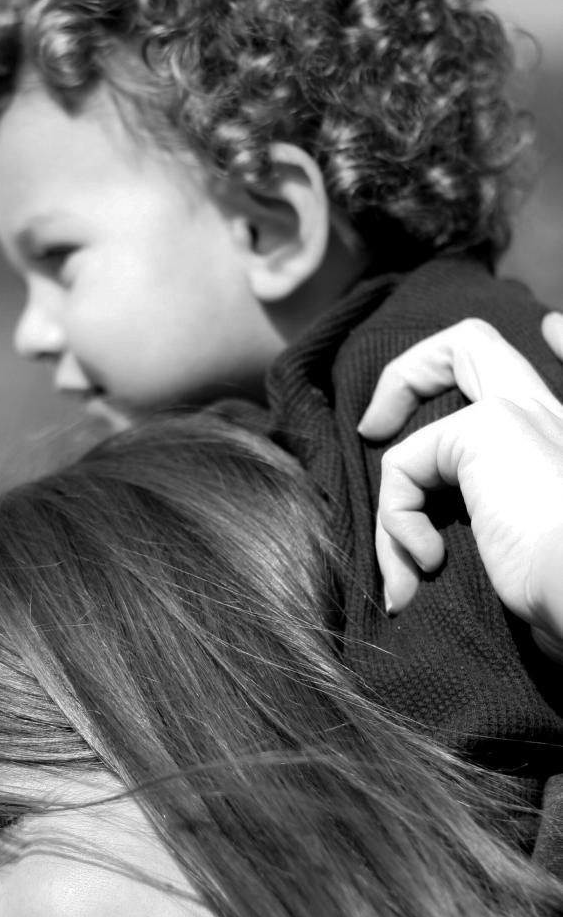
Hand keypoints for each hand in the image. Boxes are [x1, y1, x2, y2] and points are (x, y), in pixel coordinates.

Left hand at [357, 315, 562, 658]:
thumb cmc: (562, 589)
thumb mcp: (525, 553)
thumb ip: (495, 531)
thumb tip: (422, 572)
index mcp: (560, 441)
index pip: (558, 365)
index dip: (557, 341)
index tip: (552, 327)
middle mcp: (546, 415)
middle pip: (475, 344)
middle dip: (410, 371)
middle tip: (374, 427)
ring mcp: (518, 412)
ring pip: (421, 411)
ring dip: (391, 508)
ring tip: (404, 568)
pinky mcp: (486, 428)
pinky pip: (401, 467)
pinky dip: (397, 522)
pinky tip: (428, 563)